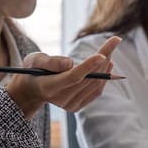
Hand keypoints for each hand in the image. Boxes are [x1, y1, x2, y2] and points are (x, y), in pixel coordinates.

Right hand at [7, 36, 121, 117]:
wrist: (32, 89)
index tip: (102, 54)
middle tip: (114, 40)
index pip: (73, 77)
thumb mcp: (34, 60)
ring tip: (112, 49)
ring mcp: (71, 105)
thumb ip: (50, 61)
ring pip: (95, 84)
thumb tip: (70, 63)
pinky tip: (108, 63)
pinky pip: (96, 91)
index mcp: (49, 87)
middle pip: (88, 79)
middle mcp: (62, 100)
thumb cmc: (33, 69)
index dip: (88, 66)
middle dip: (103, 59)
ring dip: (106, 66)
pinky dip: (104, 77)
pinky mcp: (78, 106)